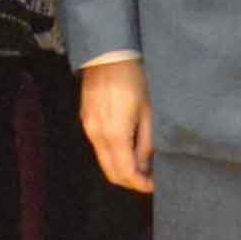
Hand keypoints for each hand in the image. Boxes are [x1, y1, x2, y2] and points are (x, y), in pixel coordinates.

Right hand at [77, 55, 154, 193]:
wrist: (108, 54)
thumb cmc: (134, 79)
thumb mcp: (149, 111)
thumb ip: (147, 143)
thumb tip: (146, 167)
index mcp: (115, 134)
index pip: (126, 172)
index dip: (141, 184)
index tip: (155, 186)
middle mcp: (97, 135)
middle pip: (112, 173)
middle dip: (131, 181)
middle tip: (150, 179)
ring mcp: (88, 128)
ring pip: (104, 161)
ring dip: (122, 168)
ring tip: (142, 163)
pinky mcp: (85, 120)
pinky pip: (98, 147)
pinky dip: (112, 155)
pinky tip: (128, 147)